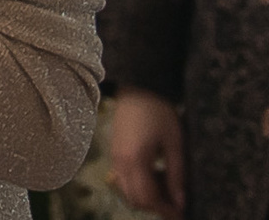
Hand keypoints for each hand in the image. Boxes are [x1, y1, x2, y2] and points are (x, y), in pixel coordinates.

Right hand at [109, 88, 184, 217]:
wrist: (137, 88)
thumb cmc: (159, 113)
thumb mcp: (174, 144)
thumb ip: (176, 174)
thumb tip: (181, 201)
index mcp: (135, 160)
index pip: (147, 198)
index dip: (165, 210)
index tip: (181, 214)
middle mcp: (120, 162)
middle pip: (135, 198)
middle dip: (156, 206)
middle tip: (176, 203)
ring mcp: (114, 157)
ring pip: (127, 190)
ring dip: (146, 196)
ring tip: (167, 188)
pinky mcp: (114, 152)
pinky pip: (124, 179)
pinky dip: (139, 185)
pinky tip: (155, 175)